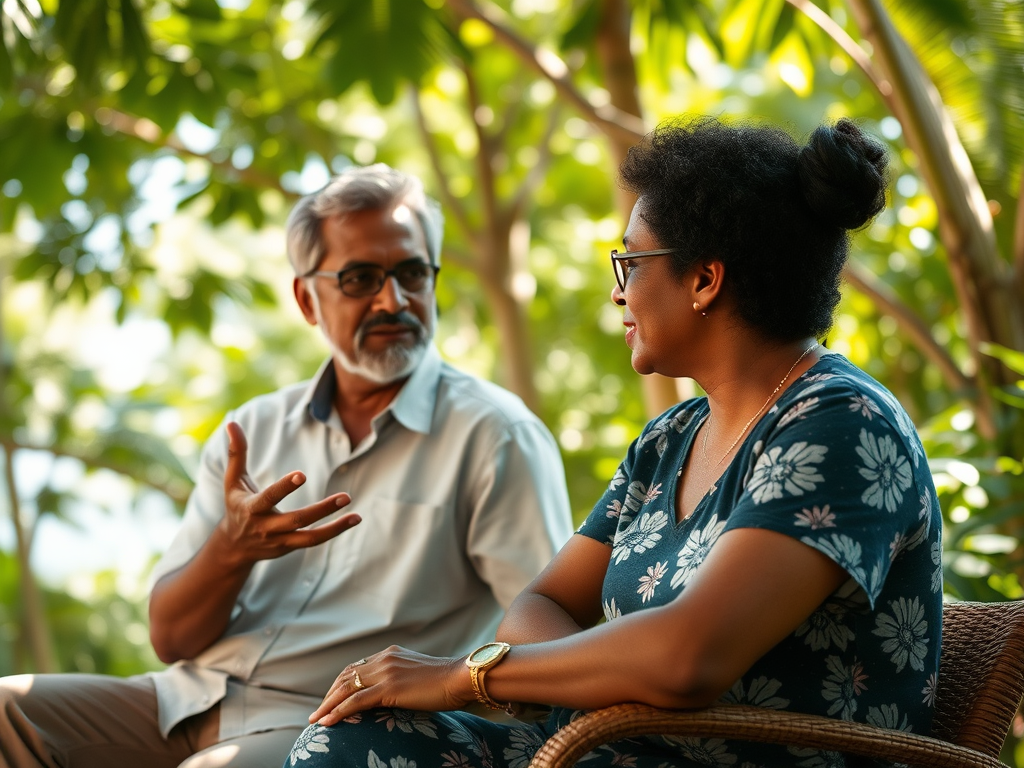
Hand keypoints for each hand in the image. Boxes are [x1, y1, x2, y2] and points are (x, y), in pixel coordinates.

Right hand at [216, 422, 360, 565]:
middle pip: (296, 520)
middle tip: (346, 497)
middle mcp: (266, 527)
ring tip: (356, 516)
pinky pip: (313, 541)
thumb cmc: (237, 506)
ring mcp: (279, 540)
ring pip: (309, 538)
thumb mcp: (233, 481)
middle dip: (321, 510)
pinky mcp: (289, 547)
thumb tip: (232, 422)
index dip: (285, 487)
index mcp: (251, 508)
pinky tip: (353, 520)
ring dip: (334, 528)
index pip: (269, 497)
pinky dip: (334, 532)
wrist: (234, 547)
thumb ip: (236, 453)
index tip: (302, 474)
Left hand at [310, 646, 474, 725]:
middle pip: (346, 676)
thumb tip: (394, 694)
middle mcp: (385, 658)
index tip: (332, 698)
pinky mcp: (389, 688)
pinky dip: (338, 712)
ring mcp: (386, 672)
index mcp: (391, 653)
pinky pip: (356, 701)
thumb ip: (402, 679)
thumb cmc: (447, 682)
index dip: (340, 684)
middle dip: (329, 695)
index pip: (356, 667)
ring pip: (346, 688)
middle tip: (318, 712)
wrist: (461, 678)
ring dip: (328, 705)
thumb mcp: (418, 676)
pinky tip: (328, 722)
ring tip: (315, 720)